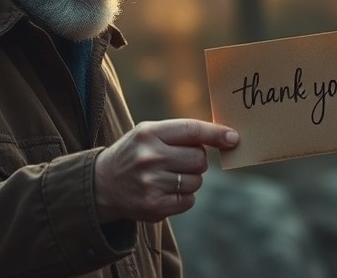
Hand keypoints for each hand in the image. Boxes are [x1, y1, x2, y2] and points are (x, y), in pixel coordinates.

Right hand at [94, 119, 238, 222]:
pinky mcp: (154, 206)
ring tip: (168, 177)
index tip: (233, 138)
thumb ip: (182, 132)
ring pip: (196, 181)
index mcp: (149, 134)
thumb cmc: (135, 153)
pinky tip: (165, 191)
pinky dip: (183, 197)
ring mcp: (151, 183)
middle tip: (180, 161)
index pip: (192, 131)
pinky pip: (189, 200)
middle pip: (199, 159)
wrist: (102, 184)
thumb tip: (227, 138)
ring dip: (190, 180)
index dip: (216, 134)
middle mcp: (150, 157)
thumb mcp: (149, 133)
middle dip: (197, 161)